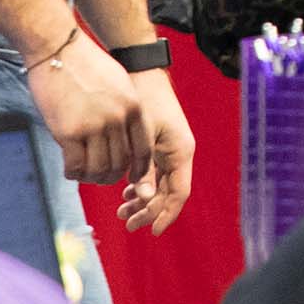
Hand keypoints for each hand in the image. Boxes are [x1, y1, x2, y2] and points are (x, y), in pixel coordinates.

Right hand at [24, 28, 149, 185]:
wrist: (58, 47)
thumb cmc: (85, 64)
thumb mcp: (118, 83)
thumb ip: (123, 109)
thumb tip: (123, 138)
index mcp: (133, 107)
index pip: (143, 149)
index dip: (138, 168)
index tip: (130, 176)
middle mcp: (117, 119)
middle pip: (120, 163)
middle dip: (111, 176)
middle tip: (100, 177)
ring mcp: (93, 126)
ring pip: (98, 169)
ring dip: (91, 177)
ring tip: (84, 174)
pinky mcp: (69, 132)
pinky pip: (75, 166)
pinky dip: (73, 173)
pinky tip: (70, 170)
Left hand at [113, 68, 194, 230]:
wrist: (141, 72)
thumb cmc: (144, 101)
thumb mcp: (142, 138)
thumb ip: (143, 168)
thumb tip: (144, 199)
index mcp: (181, 151)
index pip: (178, 194)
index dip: (166, 214)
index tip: (151, 231)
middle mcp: (179, 153)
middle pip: (168, 192)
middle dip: (149, 210)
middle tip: (127, 222)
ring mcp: (169, 148)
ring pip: (159, 184)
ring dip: (142, 199)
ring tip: (121, 210)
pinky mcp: (158, 144)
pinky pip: (153, 172)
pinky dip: (140, 183)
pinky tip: (125, 190)